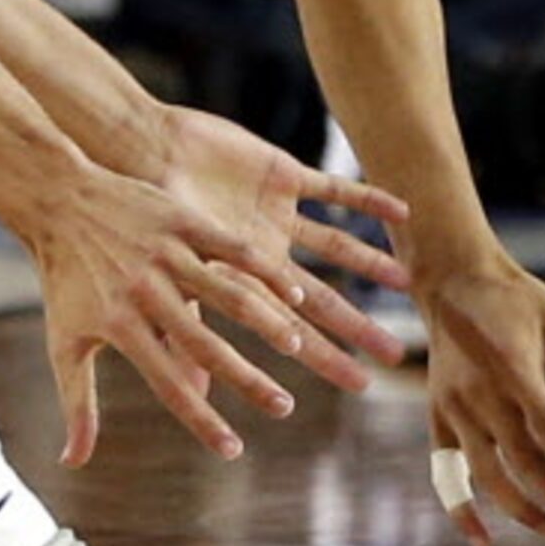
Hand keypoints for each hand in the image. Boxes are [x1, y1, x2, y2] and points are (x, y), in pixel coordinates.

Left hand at [28, 157, 382, 468]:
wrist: (57, 201)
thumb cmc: (62, 281)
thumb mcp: (64, 343)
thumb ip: (76, 405)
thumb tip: (74, 462)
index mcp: (119, 326)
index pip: (167, 384)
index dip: (201, 420)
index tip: (234, 450)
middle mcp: (145, 292)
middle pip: (205, 346)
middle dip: (247, 381)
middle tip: (284, 408)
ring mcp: (166, 253)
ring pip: (226, 294)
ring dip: (263, 322)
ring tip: (295, 348)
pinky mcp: (181, 219)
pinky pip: (232, 248)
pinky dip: (263, 271)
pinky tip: (293, 293)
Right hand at [151, 104, 415, 384]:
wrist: (138, 151)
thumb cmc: (143, 219)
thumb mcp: (173, 281)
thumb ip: (188, 335)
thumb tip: (194, 394)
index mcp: (242, 284)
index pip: (294, 332)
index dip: (326, 358)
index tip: (359, 385)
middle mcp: (267, 254)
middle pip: (322, 298)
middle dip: (356, 327)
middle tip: (395, 354)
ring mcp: (277, 214)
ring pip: (335, 246)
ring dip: (370, 262)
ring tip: (406, 281)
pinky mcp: (281, 172)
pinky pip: (334, 187)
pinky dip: (367, 199)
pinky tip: (402, 211)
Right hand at [415, 253, 544, 545]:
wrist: (451, 280)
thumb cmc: (516, 296)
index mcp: (512, 366)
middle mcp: (480, 392)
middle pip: (520, 459)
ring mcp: (454, 407)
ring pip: (485, 474)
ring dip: (519, 508)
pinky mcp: (437, 415)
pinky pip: (445, 472)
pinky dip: (460, 508)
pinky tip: (482, 541)